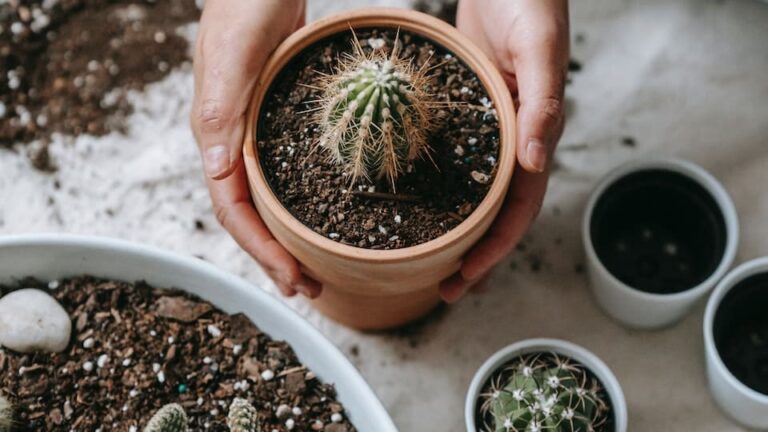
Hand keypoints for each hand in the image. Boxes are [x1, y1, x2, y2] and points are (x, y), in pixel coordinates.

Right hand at [191, 0, 320, 297]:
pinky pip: (282, 176)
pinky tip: (321, 216)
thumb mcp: (233, 53)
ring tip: (315, 268)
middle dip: (274, 258)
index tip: (292, 279)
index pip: (232, 210)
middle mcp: (231, 143)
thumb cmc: (245, 5)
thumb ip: (220, 107)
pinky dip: (298, 204)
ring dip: (285, 238)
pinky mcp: (275, 124)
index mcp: (215, 136)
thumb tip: (216, 172)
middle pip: (248, 217)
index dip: (259, 250)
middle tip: (309, 289)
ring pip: (264, 201)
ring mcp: (253, 135)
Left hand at [440, 0, 569, 301]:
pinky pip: (449, 155)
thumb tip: (536, 164)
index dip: (494, 248)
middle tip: (443, 290)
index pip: (518, 207)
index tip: (465, 279)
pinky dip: (433, 184)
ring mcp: (486, 126)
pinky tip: (409, 198)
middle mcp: (510, 138)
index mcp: (534, 133)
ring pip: (471, 190)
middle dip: (473, 254)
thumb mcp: (539, 47)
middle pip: (494, 211)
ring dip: (453, 228)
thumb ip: (543, 103)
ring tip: (424, 260)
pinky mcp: (464, 108)